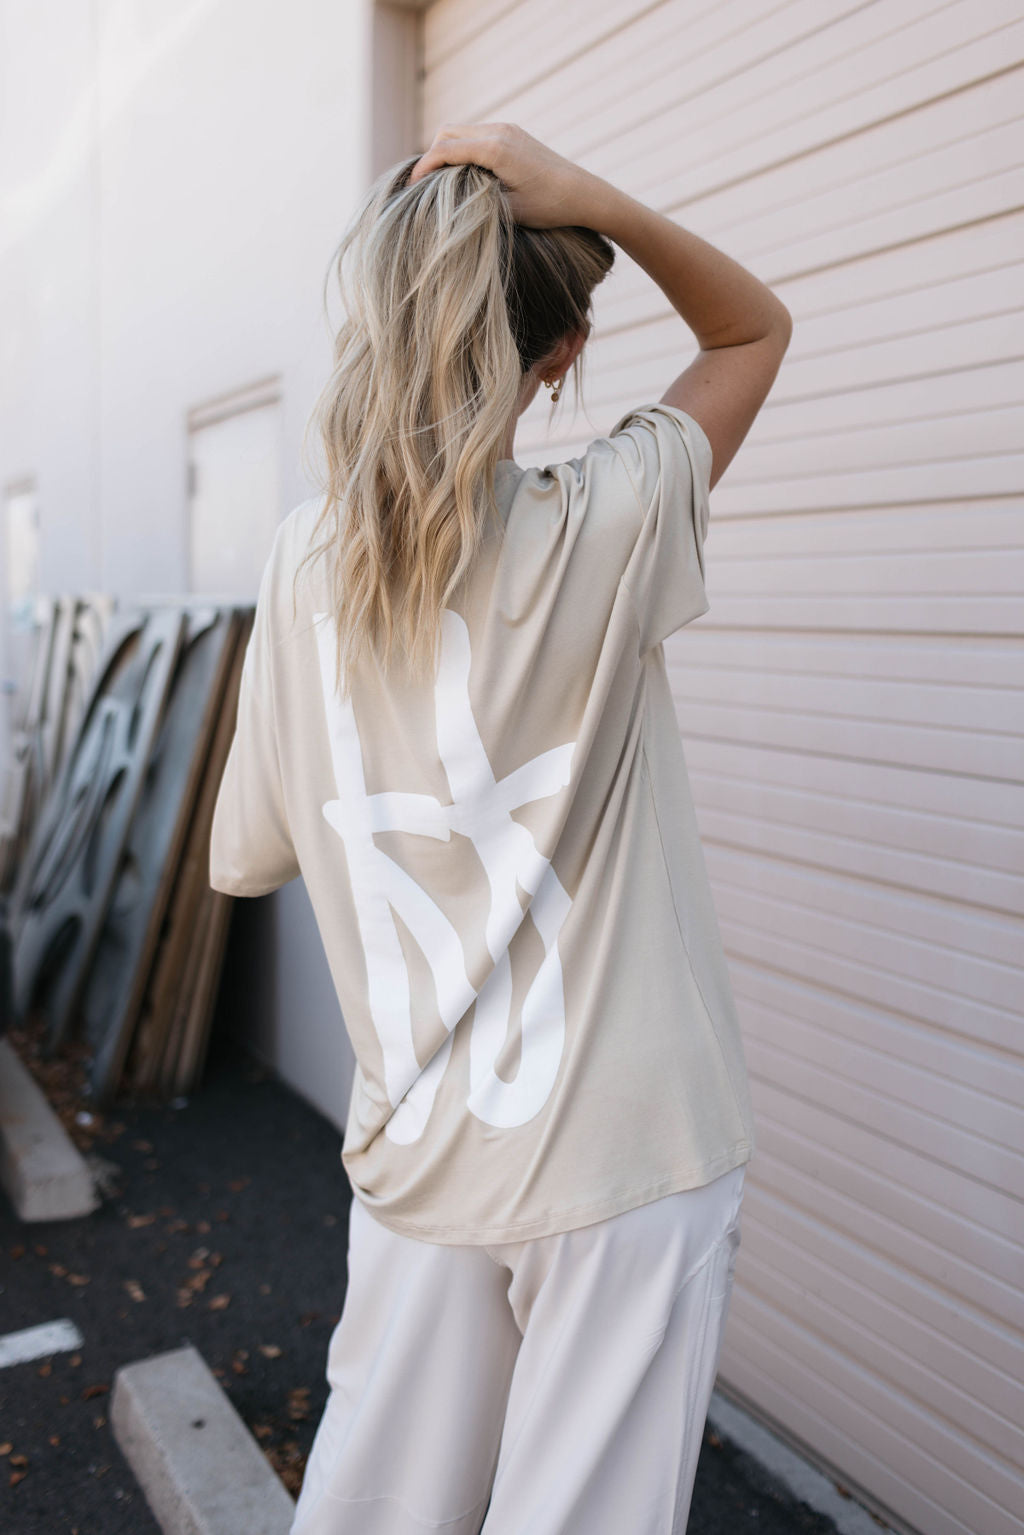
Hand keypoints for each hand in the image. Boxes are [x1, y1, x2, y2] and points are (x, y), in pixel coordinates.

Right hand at [408, 122, 598, 228]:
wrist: (584, 193)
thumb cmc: (549, 208)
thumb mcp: (508, 211)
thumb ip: (475, 200)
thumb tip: (447, 201)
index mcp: (495, 150)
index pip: (444, 150)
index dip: (423, 168)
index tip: (410, 188)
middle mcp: (499, 132)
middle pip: (447, 133)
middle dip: (431, 156)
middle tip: (422, 185)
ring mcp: (507, 129)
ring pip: (461, 131)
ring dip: (446, 151)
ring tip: (439, 180)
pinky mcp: (513, 133)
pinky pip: (476, 134)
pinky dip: (463, 149)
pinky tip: (463, 173)